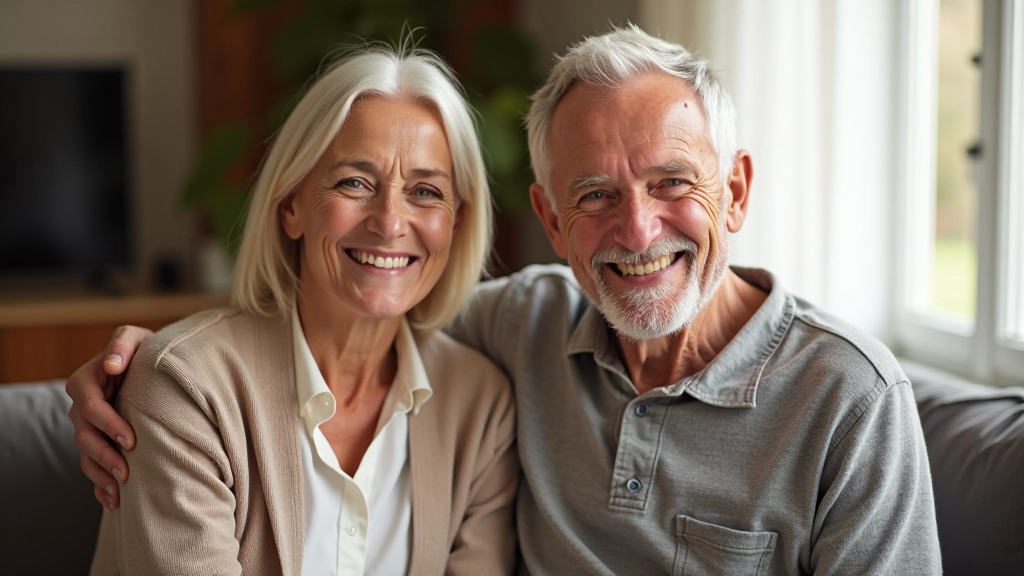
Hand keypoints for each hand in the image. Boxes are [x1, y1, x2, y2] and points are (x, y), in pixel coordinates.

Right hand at [66, 325, 151, 508]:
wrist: (150, 367)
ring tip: (120, 493)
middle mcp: (81, 407)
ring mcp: (87, 427)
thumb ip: (123, 344)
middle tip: (127, 473)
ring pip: (87, 456)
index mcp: (85, 382)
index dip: (109, 425)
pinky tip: (113, 501)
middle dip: (105, 456)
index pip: (91, 408)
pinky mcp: (98, 441)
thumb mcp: (136, 338)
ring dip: (102, 476)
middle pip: (85, 437)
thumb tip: (111, 364)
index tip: (131, 440)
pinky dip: (101, 485)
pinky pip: (92, 467)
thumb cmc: (144, 349)